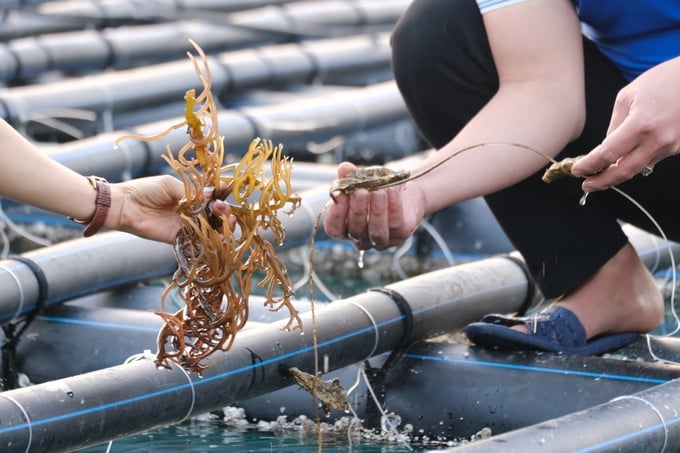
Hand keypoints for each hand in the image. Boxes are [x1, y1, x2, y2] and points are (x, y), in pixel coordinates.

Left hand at [108, 175, 232, 243]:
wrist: (124, 206)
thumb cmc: (145, 190)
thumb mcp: (170, 185)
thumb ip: (191, 192)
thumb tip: (212, 195)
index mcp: (191, 196)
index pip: (212, 197)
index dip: (222, 196)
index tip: (226, 193)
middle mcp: (191, 212)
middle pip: (216, 215)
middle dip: (225, 212)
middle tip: (223, 210)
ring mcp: (186, 226)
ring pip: (210, 229)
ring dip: (222, 227)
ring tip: (226, 222)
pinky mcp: (178, 238)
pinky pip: (197, 242)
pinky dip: (209, 240)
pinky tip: (217, 235)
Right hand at [323, 162, 423, 249]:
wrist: (404, 187)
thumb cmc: (377, 187)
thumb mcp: (362, 180)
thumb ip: (350, 176)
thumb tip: (344, 168)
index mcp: (346, 228)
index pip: (335, 229)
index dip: (335, 215)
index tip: (340, 195)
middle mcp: (362, 238)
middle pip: (356, 231)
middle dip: (357, 210)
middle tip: (360, 191)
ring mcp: (382, 239)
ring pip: (377, 232)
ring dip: (376, 212)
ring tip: (378, 192)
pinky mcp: (401, 235)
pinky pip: (396, 225)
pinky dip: (394, 208)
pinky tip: (392, 192)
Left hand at [570, 57, 679, 190]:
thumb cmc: (664, 80)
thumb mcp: (628, 96)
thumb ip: (615, 125)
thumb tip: (607, 148)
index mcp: (640, 124)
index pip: (607, 155)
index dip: (589, 165)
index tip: (577, 170)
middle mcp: (658, 140)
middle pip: (623, 171)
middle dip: (602, 182)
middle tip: (586, 185)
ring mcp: (671, 146)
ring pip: (638, 167)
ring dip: (618, 171)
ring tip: (602, 170)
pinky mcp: (679, 147)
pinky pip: (652, 158)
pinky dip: (637, 159)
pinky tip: (629, 153)